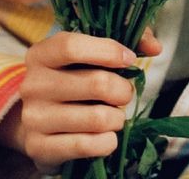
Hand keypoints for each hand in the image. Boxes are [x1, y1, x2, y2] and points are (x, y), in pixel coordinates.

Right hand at [14, 29, 161, 169]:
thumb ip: (123, 41)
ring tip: (114, 115)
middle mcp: (33, 84)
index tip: (129, 59)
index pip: (72, 46)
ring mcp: (34, 117)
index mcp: (42, 54)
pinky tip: (107, 135)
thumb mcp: (88, 54)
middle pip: (95, 83)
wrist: (40, 120)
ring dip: (117, 118)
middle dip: (123, 90)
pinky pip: (88, 146)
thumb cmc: (72, 79)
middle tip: (124, 93)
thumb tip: (155, 47)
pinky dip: (107, 141)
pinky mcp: (40, 147)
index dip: (108, 51)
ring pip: (97, 118)